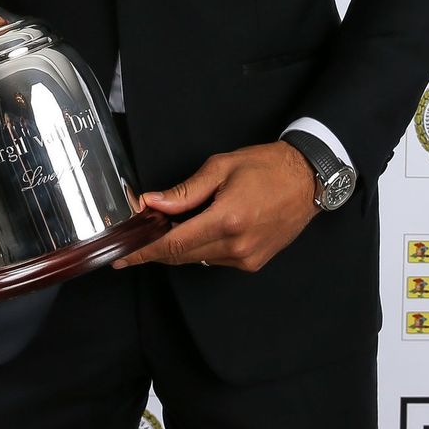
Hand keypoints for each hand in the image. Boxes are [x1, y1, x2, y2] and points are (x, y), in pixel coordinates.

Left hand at [114, 142, 318, 272]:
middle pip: (182, 256)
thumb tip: (152, 203)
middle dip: (156, 249)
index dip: (143, 252)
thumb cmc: (266, 166)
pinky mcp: (253, 262)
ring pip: (198, 259)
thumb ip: (185, 191)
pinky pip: (216, 259)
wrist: (308, 179)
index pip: (173, 244)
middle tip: (137, 238)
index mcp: (226, 220)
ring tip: (169, 227)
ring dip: (179, 246)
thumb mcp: (221, 167)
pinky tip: (199, 229)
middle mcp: (236, 246)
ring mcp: (246, 258)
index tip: (121, 258)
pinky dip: (201, 247)